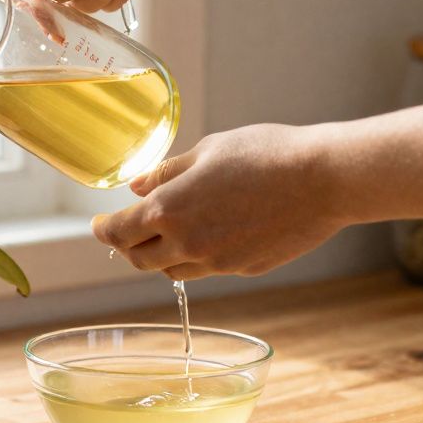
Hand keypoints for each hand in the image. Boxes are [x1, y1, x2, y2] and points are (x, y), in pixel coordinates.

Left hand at [91, 124, 345, 279]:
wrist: (324, 179)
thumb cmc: (264, 153)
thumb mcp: (206, 152)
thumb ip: (166, 173)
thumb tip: (137, 187)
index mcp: (168, 210)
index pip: (118, 233)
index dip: (102, 230)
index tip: (99, 225)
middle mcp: (187, 243)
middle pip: (139, 260)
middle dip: (128, 246)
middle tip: (127, 231)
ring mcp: (217, 262)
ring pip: (172, 271)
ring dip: (162, 256)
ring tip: (168, 233)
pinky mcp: (244, 269)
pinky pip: (207, 269)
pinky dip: (197, 257)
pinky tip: (209, 234)